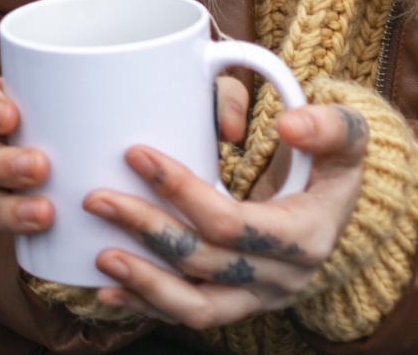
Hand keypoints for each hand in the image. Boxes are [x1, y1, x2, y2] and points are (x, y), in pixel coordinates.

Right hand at [0, 74, 250, 238]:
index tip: (11, 113)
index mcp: (27, 105)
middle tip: (39, 166)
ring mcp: (23, 193)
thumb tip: (224, 128)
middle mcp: (14, 147)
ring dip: (7, 209)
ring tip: (45, 212)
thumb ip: (210, 96)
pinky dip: (28, 248)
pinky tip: (53, 252)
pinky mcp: (43, 233)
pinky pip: (19, 246)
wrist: (178, 194)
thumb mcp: (185, 102)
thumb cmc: (162, 123)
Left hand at [86, 102, 369, 329]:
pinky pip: (191, 315)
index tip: (135, 153)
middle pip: (206, 262)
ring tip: (101, 257)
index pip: (234, 223)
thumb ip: (327, 124)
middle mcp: (283, 276)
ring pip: (199, 307)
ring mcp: (258, 296)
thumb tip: (289, 126)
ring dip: (145, 283)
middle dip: (147, 230)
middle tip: (96, 198)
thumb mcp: (343, 135)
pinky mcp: (237, 303)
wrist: (330, 204)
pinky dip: (148, 307)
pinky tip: (110, 292)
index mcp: (305, 236)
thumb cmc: (324, 158)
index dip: (181, 191)